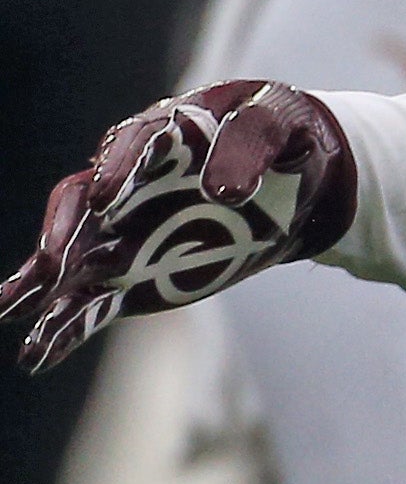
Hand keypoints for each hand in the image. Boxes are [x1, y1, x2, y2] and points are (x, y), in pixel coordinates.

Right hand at [0, 82, 355, 374]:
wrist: (298, 184)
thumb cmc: (283, 141)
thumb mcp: (282, 127)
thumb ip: (253, 146)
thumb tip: (224, 190)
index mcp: (165, 134)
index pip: (131, 145)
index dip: (117, 169)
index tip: (108, 198)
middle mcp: (129, 185)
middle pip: (81, 205)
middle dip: (61, 234)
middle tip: (48, 263)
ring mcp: (123, 234)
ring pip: (71, 261)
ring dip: (42, 287)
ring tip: (13, 314)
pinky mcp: (131, 277)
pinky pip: (90, 304)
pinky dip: (65, 329)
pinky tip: (39, 356)